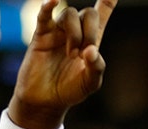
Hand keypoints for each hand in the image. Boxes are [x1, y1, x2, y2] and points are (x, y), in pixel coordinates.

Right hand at [9, 0, 115, 128]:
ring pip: (69, 15)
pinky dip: (48, 6)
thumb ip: (96, 67)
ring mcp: (58, 32)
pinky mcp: (41, 34)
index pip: (101, 15)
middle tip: (85, 52)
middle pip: (87, 14)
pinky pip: (44, 15)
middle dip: (90, 30)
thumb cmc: (70, 90)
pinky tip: (52, 1)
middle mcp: (75, 32)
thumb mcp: (91, 83)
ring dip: (74, 33)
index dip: (107, 2)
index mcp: (91, 42)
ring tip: (72, 54)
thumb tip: (91, 50)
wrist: (46, 99)